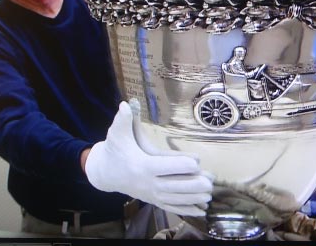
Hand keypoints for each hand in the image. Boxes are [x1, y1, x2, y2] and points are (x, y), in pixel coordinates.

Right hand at [84, 101, 213, 216]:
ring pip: (175, 199)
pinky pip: (172, 207)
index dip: (180, 164)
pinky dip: (187, 210)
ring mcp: (151, 194)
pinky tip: (201, 211)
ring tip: (209, 195)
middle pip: (173, 186)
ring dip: (193, 198)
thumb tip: (126, 104)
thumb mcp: (117, 134)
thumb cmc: (115, 151)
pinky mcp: (153, 200)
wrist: (105, 173)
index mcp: (143, 166)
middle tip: (210, 182)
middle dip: (192, 185)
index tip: (197, 161)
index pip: (164, 167)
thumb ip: (123, 120)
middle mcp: (148, 183)